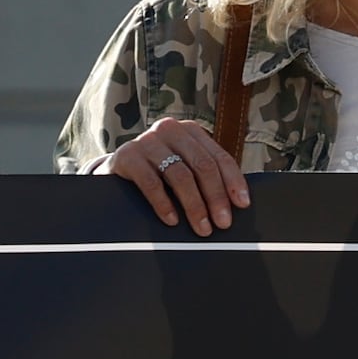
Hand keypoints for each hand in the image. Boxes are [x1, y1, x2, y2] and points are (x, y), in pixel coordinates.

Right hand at [104, 114, 249, 234]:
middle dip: (215, 197)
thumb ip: (203, 176)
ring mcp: (147, 141)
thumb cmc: (157, 171)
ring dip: (194, 205)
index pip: (219, 157)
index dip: (233, 182)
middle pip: (202, 165)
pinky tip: (172, 220)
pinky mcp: (127, 156)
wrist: (115, 170)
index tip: (242, 205)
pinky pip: (151, 183)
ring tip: (201, 227)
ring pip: (180, 175)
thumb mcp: (182, 166)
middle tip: (222, 223)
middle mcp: (170, 130)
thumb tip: (235, 205)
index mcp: (190, 131)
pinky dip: (164, 204)